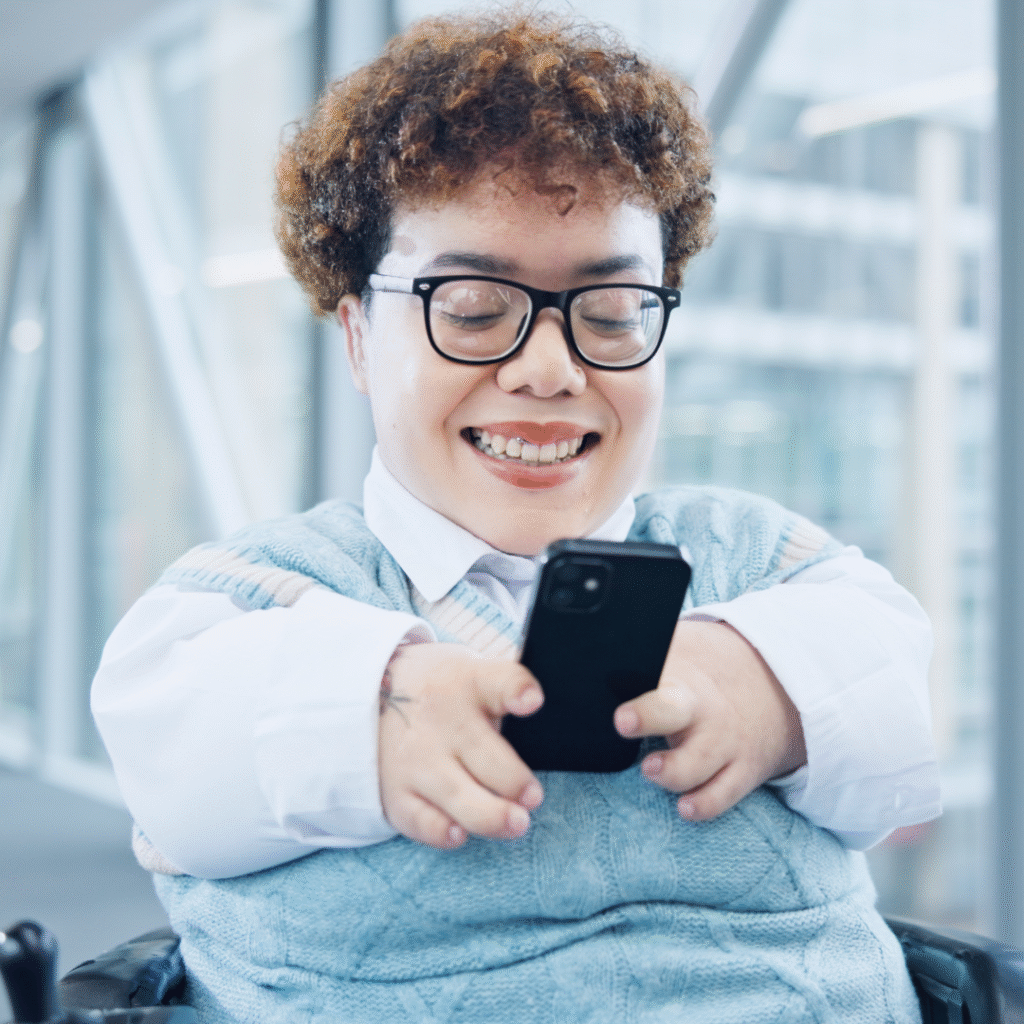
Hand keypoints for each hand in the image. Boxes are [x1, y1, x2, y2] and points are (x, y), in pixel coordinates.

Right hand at [378, 642, 544, 849]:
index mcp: (469, 683)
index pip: (499, 681)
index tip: (532, 702)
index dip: (517, 690)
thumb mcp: (471, 671)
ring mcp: (418, 759)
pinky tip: (460, 833)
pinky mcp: (398, 793)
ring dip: (491, 814)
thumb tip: (548, 719)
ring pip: (458, 794)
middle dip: (514, 780)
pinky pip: (421, 819)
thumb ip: (507, 691)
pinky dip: (440, 831)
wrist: (367, 697)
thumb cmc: (442, 690)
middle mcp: (442, 722)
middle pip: (486, 754)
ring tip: (516, 823)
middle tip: (533, 796)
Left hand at [613, 620, 805, 820]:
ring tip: (651, 769)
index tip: (610, 688)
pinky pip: (723, 794)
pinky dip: (704, 804)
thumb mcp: (677, 647)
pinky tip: (685, 807)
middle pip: (671, 709)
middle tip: (624, 721)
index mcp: (676, 674)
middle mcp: (699, 707)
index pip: (648, 669)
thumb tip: (584, 652)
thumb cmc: (701, 667)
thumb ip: (636, 651)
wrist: (772, 680)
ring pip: (696, 763)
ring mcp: (722, 740)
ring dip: (671, 771)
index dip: (627, 676)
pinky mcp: (741, 769)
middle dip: (648, 715)